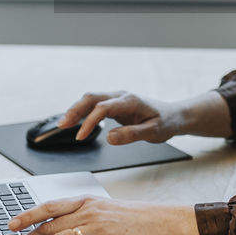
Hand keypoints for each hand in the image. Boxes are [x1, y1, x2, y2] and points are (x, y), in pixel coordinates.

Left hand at [0, 196, 201, 234]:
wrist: (163, 223)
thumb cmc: (136, 218)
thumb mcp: (107, 209)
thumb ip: (84, 215)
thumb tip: (59, 227)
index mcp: (87, 201)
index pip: (50, 206)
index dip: (28, 215)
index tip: (10, 225)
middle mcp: (89, 212)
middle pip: (48, 226)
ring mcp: (97, 228)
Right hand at [63, 91, 180, 143]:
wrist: (174, 115)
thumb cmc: (165, 122)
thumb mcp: (153, 133)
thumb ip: (132, 135)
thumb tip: (110, 138)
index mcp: (130, 101)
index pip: (102, 108)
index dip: (89, 121)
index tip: (81, 136)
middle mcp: (121, 96)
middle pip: (92, 97)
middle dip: (74, 110)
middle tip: (61, 125)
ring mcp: (117, 98)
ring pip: (91, 98)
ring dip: (76, 109)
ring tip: (63, 124)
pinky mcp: (115, 104)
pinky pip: (95, 104)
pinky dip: (82, 111)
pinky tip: (75, 121)